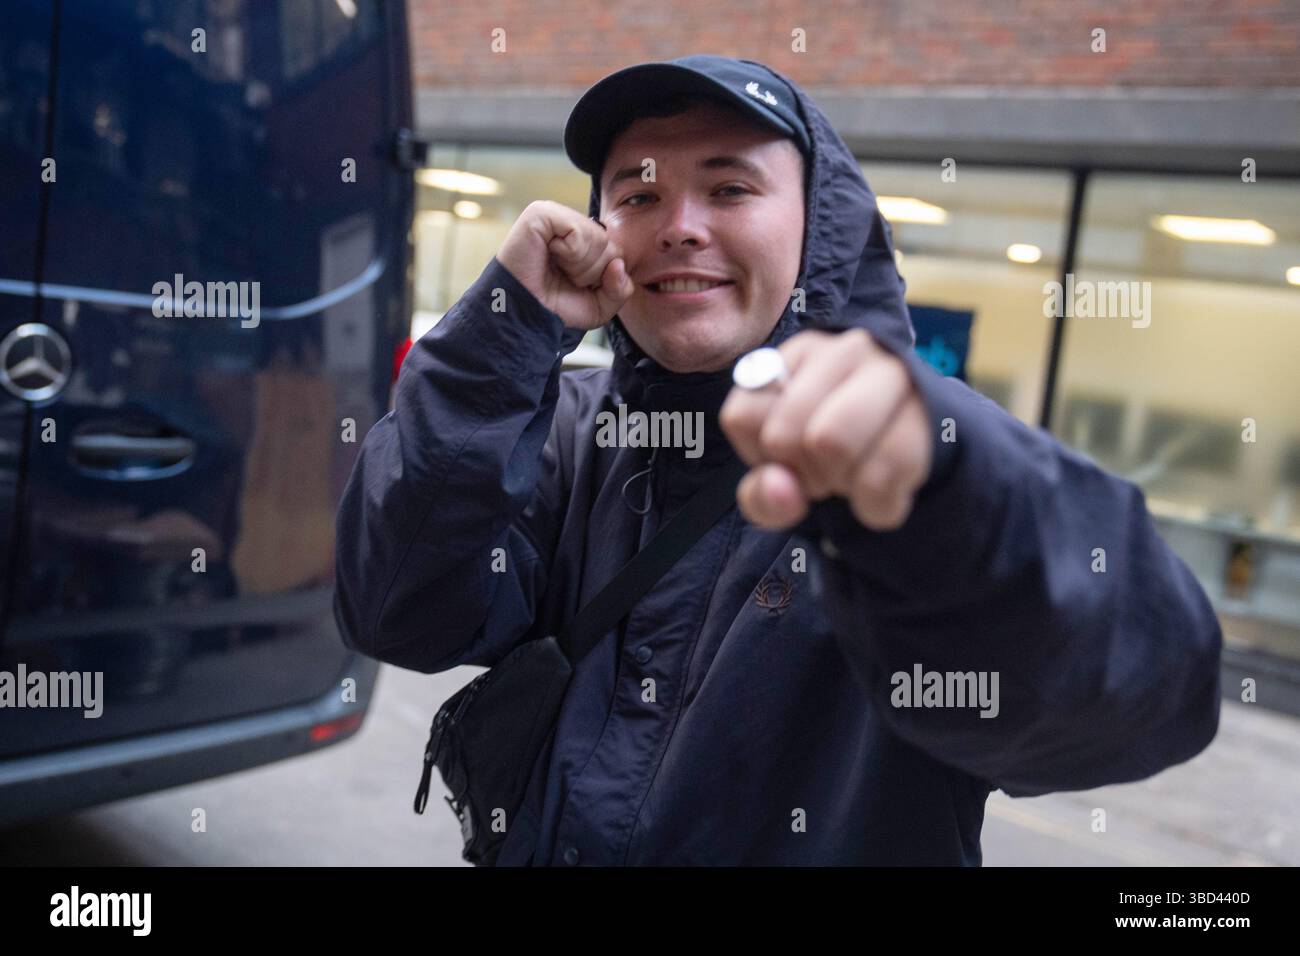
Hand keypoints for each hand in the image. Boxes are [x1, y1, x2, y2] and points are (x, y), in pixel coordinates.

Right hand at [495, 200, 634, 330]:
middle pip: (609, 244)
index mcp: (582, 240)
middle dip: (592, 272)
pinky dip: (570, 253)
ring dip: (580, 265)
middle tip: (565, 278)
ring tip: (556, 269)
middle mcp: (569, 224)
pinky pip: (578, 231)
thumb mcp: (599, 306)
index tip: (577, 285)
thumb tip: (619, 264)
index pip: (616, 251)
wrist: (524, 317)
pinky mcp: (541, 214)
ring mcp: (555, 216)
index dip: (603, 276)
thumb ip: (620, 289)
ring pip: (597, 237)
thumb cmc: (554, 308)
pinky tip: (550, 256)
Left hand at [719, 328, 932, 531]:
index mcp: (794, 356)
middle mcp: (843, 350)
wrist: (922, 445)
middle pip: (785, 434)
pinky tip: (882, 497)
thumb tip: (783, 491)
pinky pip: (883, 473)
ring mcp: (890, 372)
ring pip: (832, 443)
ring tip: (853, 478)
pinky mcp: (929, 407)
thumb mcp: (787, 474)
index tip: (789, 459)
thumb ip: (763, 495)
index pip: (742, 416)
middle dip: (802, 475)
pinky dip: (877, 505)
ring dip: (839, 485)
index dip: (761, 457)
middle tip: (826, 475)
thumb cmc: (836, 455)